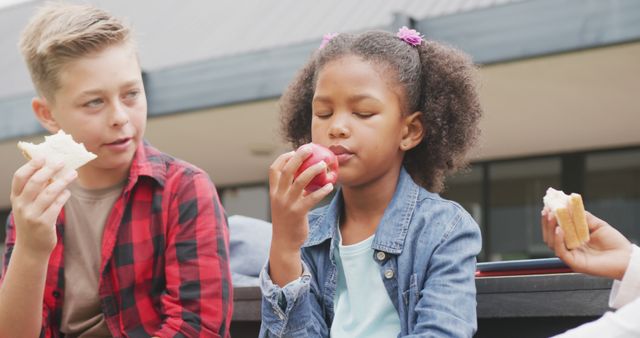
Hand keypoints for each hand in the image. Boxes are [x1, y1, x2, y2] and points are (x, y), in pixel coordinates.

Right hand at [10, 157, 76, 257]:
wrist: (31, 247)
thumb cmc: (32, 220)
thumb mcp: (27, 204)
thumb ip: (35, 189)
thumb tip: (52, 167)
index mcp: (16, 197)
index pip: (19, 177)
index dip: (31, 165)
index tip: (43, 156)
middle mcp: (21, 205)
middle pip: (35, 182)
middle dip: (49, 169)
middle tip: (61, 161)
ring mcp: (32, 215)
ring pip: (49, 193)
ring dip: (63, 181)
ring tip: (73, 174)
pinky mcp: (44, 223)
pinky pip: (57, 205)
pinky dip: (64, 196)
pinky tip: (68, 192)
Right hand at [268, 144, 333, 284]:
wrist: (284, 242)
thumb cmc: (287, 220)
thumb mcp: (284, 203)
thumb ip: (290, 190)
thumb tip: (304, 174)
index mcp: (273, 192)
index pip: (274, 169)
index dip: (283, 158)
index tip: (294, 151)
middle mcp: (278, 196)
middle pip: (287, 170)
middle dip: (299, 156)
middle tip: (310, 148)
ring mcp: (287, 204)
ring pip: (300, 181)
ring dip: (313, 170)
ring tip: (323, 164)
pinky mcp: (298, 213)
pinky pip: (312, 198)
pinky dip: (322, 190)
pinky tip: (330, 185)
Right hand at [541, 208, 631, 279]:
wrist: (626, 258)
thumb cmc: (615, 243)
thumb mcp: (598, 225)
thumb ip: (583, 217)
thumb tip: (569, 204)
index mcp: (574, 240)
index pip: (556, 229)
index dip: (550, 219)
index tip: (548, 206)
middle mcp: (570, 248)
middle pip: (550, 236)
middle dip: (546, 223)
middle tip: (547, 210)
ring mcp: (571, 256)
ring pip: (552, 243)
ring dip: (550, 229)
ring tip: (552, 216)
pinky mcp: (574, 263)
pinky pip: (561, 252)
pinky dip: (558, 240)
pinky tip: (559, 229)